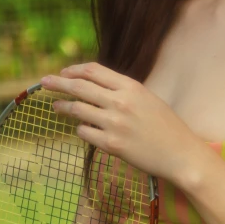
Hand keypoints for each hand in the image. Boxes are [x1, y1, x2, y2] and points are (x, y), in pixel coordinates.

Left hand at [40, 62, 202, 185]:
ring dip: (63, 107)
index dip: (75, 70)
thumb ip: (123, 91)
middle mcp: (121, 102)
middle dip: (58, 83)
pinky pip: (84, 133)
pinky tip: (82, 129)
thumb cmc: (166, 126)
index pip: (94, 71)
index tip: (64, 72)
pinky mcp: (111, 145)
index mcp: (131, 87)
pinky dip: (80, 129)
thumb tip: (94, 86)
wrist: (180, 153)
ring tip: (56, 107)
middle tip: (44, 81)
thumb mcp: (147, 98)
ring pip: (77, 110)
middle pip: (79, 87)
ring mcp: (115, 124)